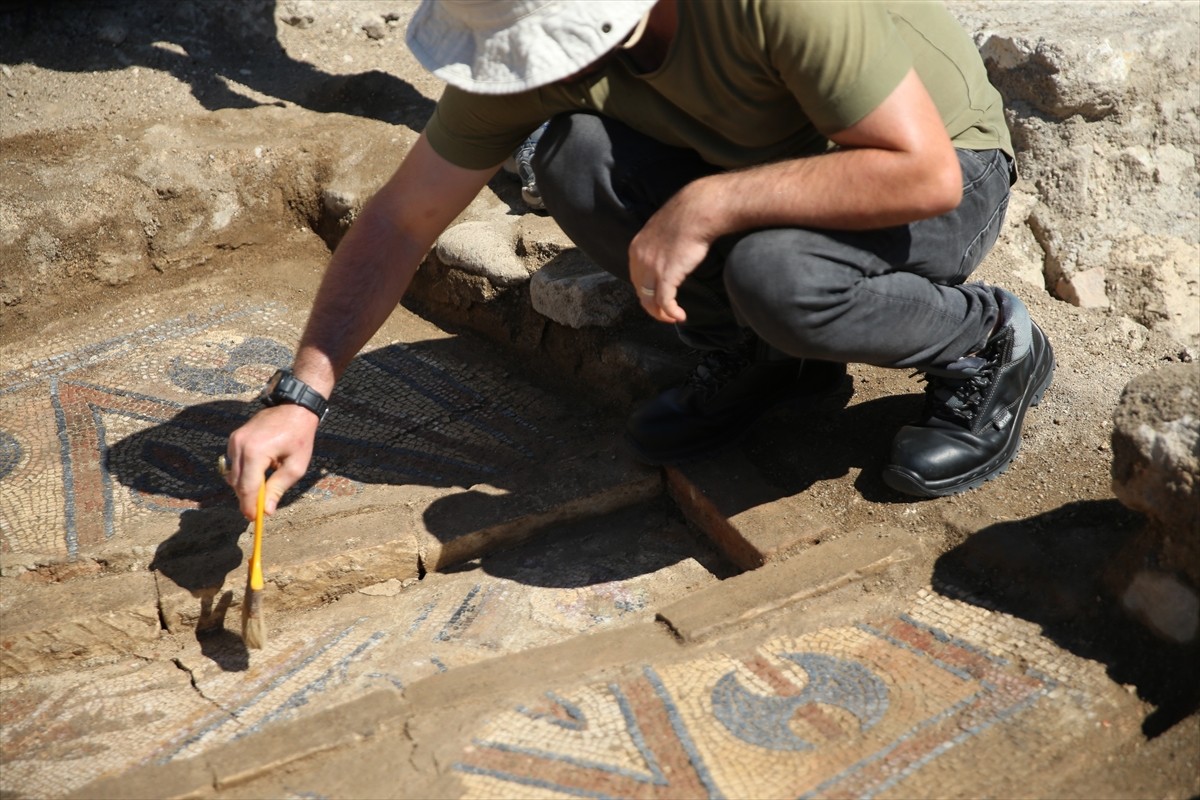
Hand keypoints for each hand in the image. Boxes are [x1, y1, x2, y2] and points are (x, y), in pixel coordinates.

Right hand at [224, 404, 319, 518]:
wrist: (293, 407)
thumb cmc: (299, 436)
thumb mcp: (295, 465)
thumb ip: (279, 488)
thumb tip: (266, 510)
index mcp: (256, 452)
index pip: (247, 487)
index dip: (249, 506)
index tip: (254, 519)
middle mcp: (240, 446)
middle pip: (237, 483)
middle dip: (247, 499)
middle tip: (258, 511)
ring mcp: (234, 441)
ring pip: (233, 475)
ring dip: (245, 486)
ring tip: (262, 490)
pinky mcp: (234, 439)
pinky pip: (234, 464)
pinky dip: (243, 474)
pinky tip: (258, 474)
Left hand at [627, 180, 719, 323]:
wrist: (698, 211)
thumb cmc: (687, 216)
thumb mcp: (661, 230)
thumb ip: (658, 245)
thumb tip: (666, 255)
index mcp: (636, 248)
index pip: (635, 277)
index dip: (646, 291)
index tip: (657, 297)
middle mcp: (639, 260)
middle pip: (640, 291)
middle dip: (652, 305)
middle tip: (664, 312)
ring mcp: (651, 269)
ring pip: (649, 301)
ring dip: (661, 314)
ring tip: (672, 318)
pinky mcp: (667, 276)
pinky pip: (665, 302)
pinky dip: (671, 313)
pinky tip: (680, 316)